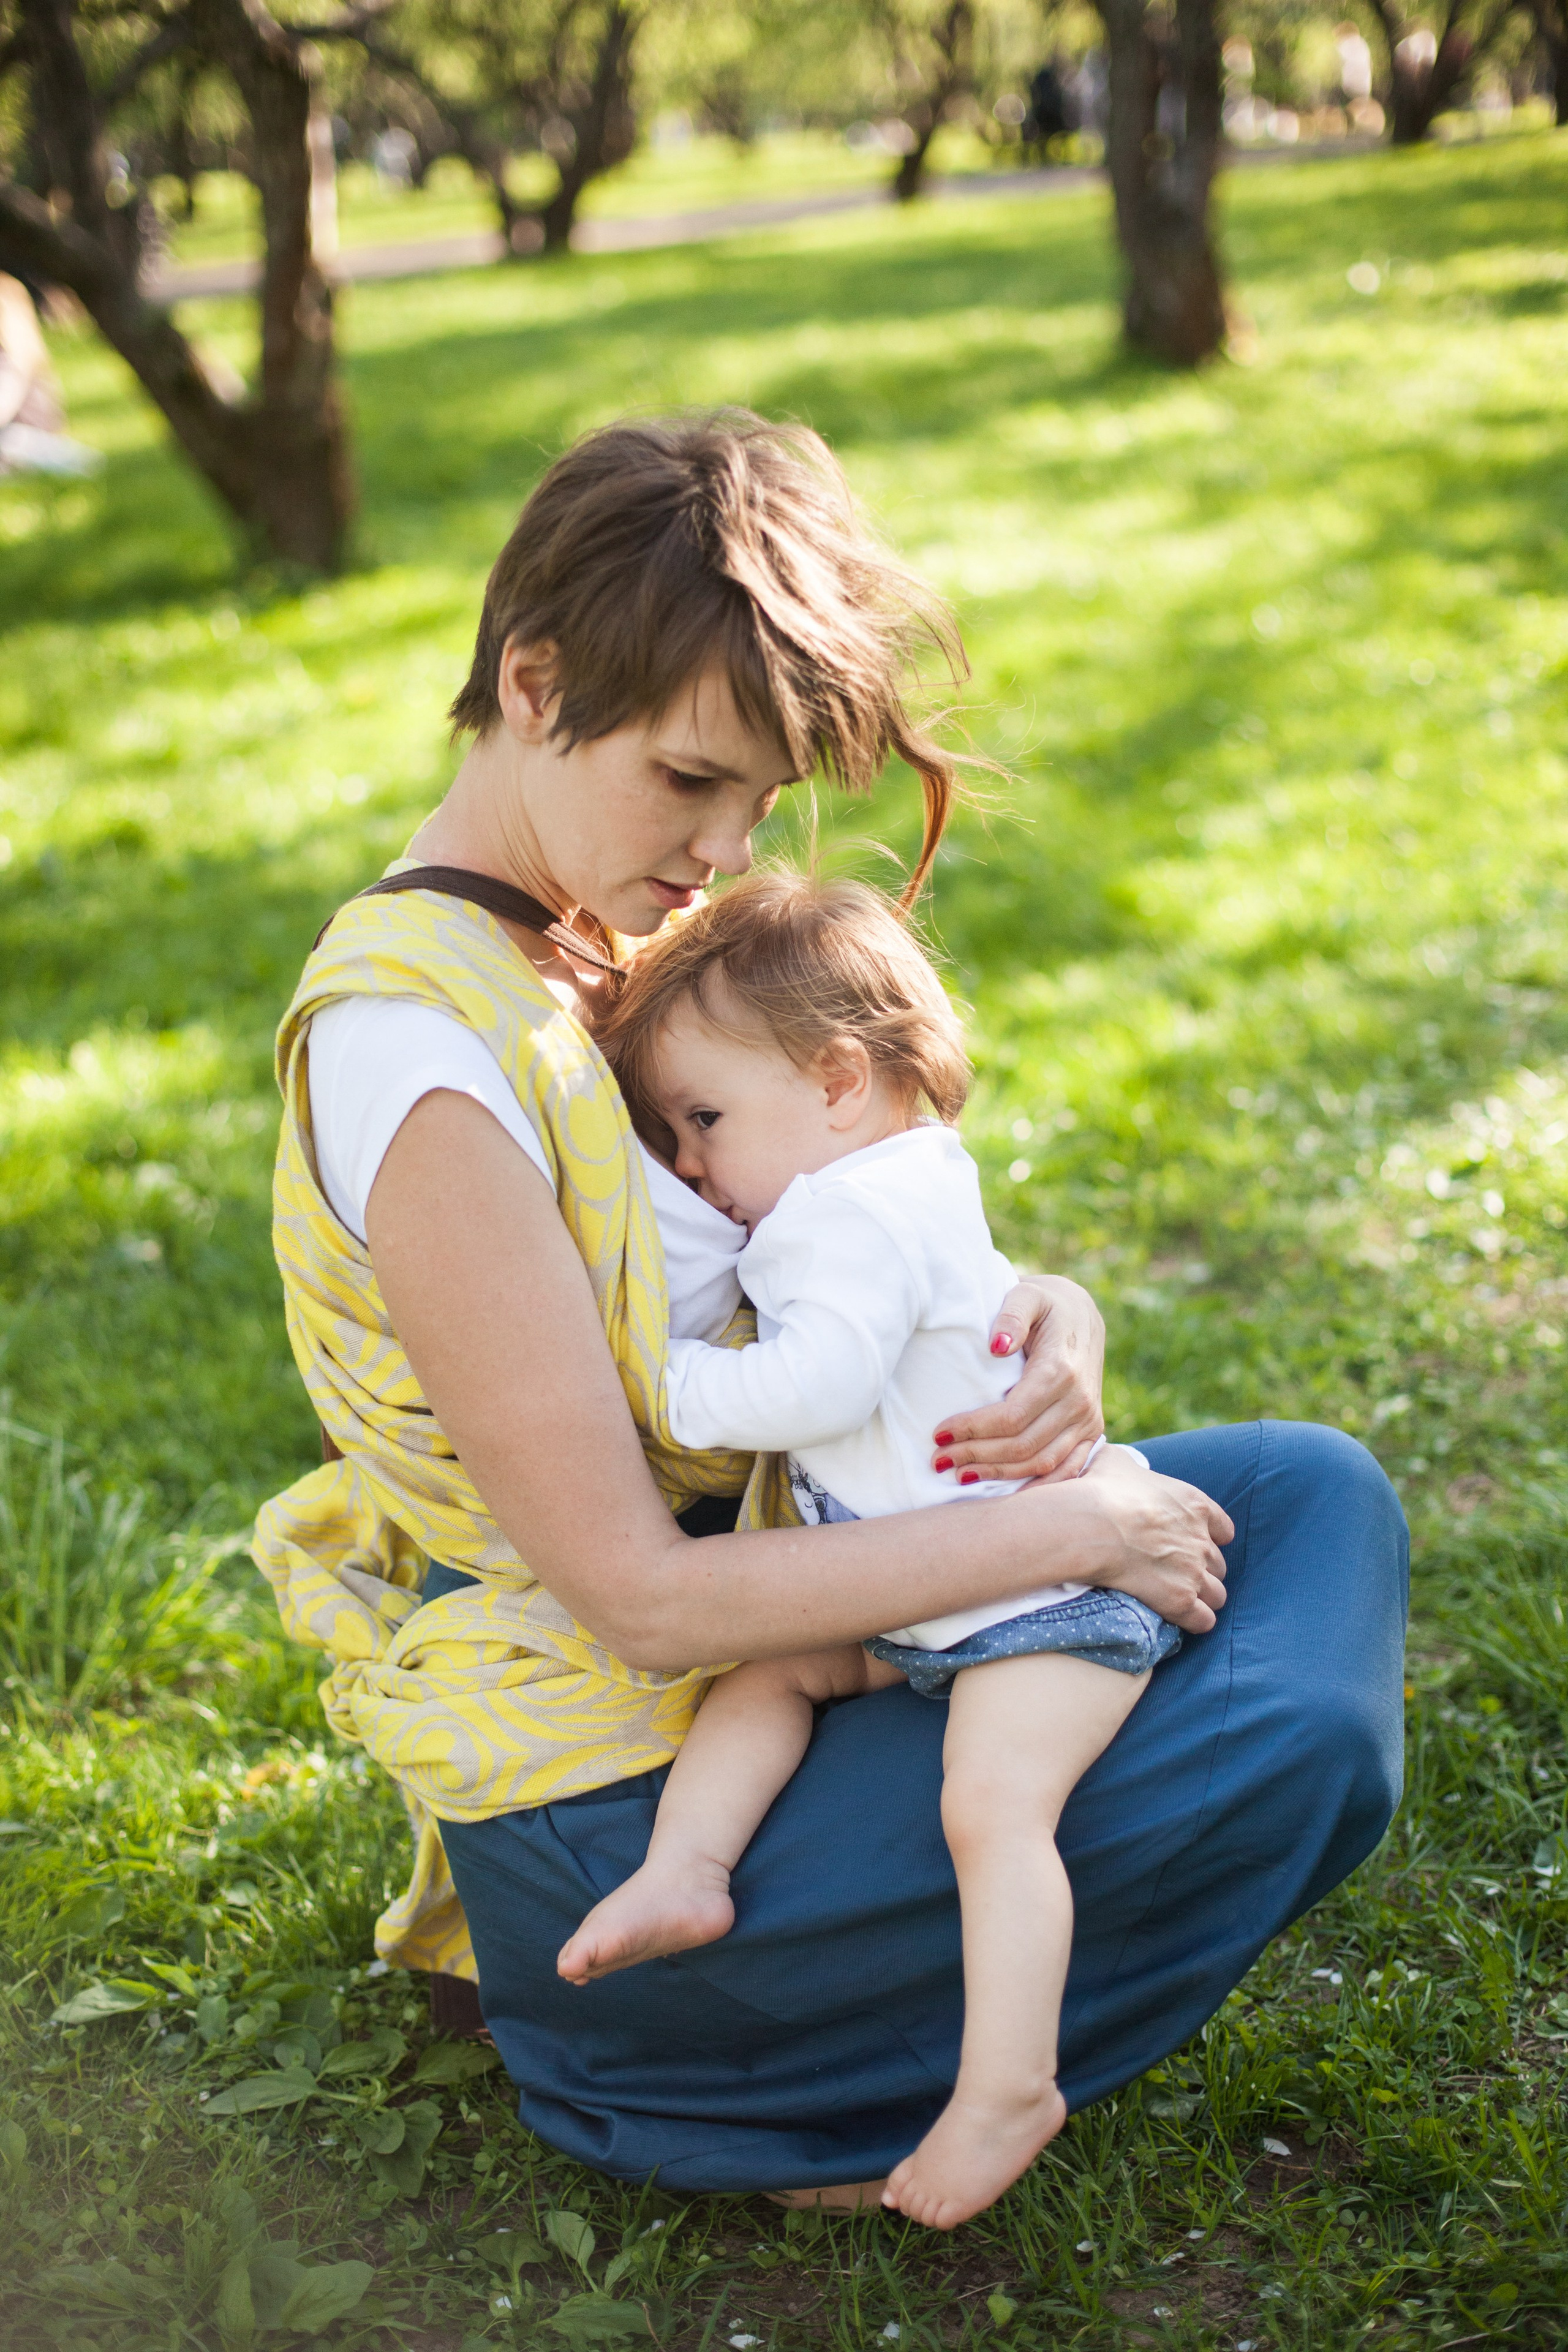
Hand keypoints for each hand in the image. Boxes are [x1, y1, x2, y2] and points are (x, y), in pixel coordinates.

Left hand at [931, 1276, 1105, 1483]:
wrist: (1083, 1314)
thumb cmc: (1045, 1303)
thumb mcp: (1028, 1294)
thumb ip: (1012, 1315)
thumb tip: (997, 1345)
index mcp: (1060, 1369)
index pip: (1012, 1415)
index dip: (973, 1429)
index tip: (938, 1435)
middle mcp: (1079, 1400)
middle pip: (1023, 1444)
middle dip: (977, 1455)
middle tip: (938, 1460)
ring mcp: (1089, 1419)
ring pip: (1042, 1461)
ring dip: (999, 1474)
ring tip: (959, 1474)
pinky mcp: (1092, 1430)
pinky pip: (1068, 1469)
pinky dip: (1038, 1486)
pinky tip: (1006, 1494)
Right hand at [1073, 1446, 1232, 1633]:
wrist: (1092, 1525)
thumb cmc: (1100, 1490)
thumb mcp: (1115, 1461)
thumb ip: (1125, 1464)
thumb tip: (1111, 1460)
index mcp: (1195, 1505)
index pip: (1223, 1529)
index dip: (1209, 1538)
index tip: (1192, 1543)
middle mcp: (1202, 1539)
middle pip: (1219, 1565)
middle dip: (1203, 1570)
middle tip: (1178, 1574)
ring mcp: (1194, 1571)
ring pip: (1217, 1595)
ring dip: (1201, 1598)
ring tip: (1179, 1599)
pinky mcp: (1181, 1600)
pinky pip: (1204, 1620)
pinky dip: (1195, 1621)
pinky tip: (1179, 1618)